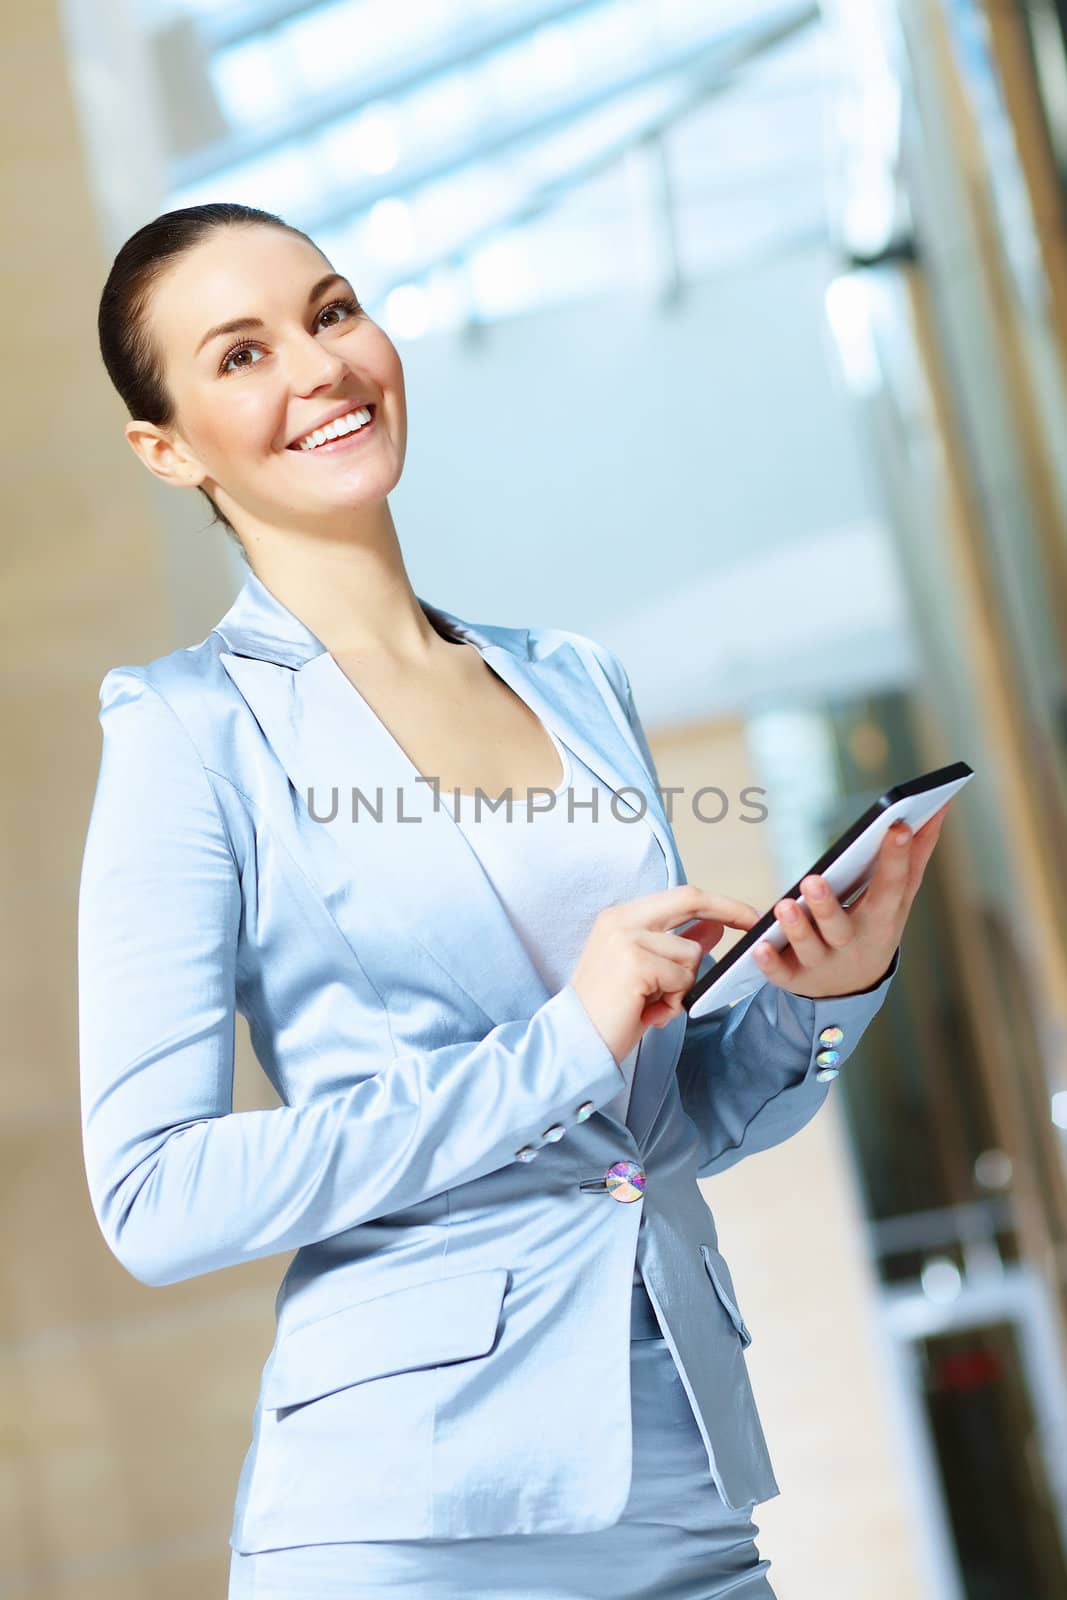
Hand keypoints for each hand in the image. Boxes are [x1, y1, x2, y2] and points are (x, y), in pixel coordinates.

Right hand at [569, 885, 762, 1065]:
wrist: (576, 1041)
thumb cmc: (610, 1009)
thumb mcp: (647, 971)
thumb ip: (677, 944)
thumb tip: (714, 927)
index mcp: (620, 917)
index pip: (680, 896)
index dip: (717, 902)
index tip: (745, 913)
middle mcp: (621, 920)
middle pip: (689, 900)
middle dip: (729, 909)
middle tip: (754, 921)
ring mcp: (627, 940)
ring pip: (690, 954)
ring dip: (681, 986)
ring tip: (652, 1003)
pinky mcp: (636, 964)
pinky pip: (682, 979)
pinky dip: (673, 1002)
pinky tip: (648, 1012)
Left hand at [751, 801, 950, 999]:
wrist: (852, 988)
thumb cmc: (876, 926)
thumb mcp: (899, 898)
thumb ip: (915, 854)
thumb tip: (940, 806)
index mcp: (882, 918)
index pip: (891, 887)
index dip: (896, 857)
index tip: (897, 825)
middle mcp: (852, 942)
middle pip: (841, 926)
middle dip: (829, 906)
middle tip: (813, 879)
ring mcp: (823, 962)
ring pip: (809, 947)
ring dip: (797, 928)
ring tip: (785, 905)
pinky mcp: (795, 977)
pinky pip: (780, 972)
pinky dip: (770, 962)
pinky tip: (757, 946)